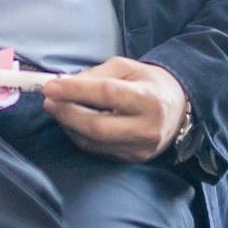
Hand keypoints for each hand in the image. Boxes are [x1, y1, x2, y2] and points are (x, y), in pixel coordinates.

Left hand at [43, 59, 189, 162]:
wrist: (177, 109)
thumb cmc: (149, 83)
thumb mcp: (126, 67)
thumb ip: (95, 75)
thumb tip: (62, 84)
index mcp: (148, 99)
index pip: (107, 94)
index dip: (75, 91)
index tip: (50, 86)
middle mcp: (147, 128)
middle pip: (97, 126)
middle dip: (66, 113)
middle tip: (49, 101)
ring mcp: (139, 148)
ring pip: (92, 141)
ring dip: (68, 125)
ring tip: (58, 109)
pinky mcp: (131, 159)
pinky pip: (96, 149)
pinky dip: (79, 135)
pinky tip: (73, 122)